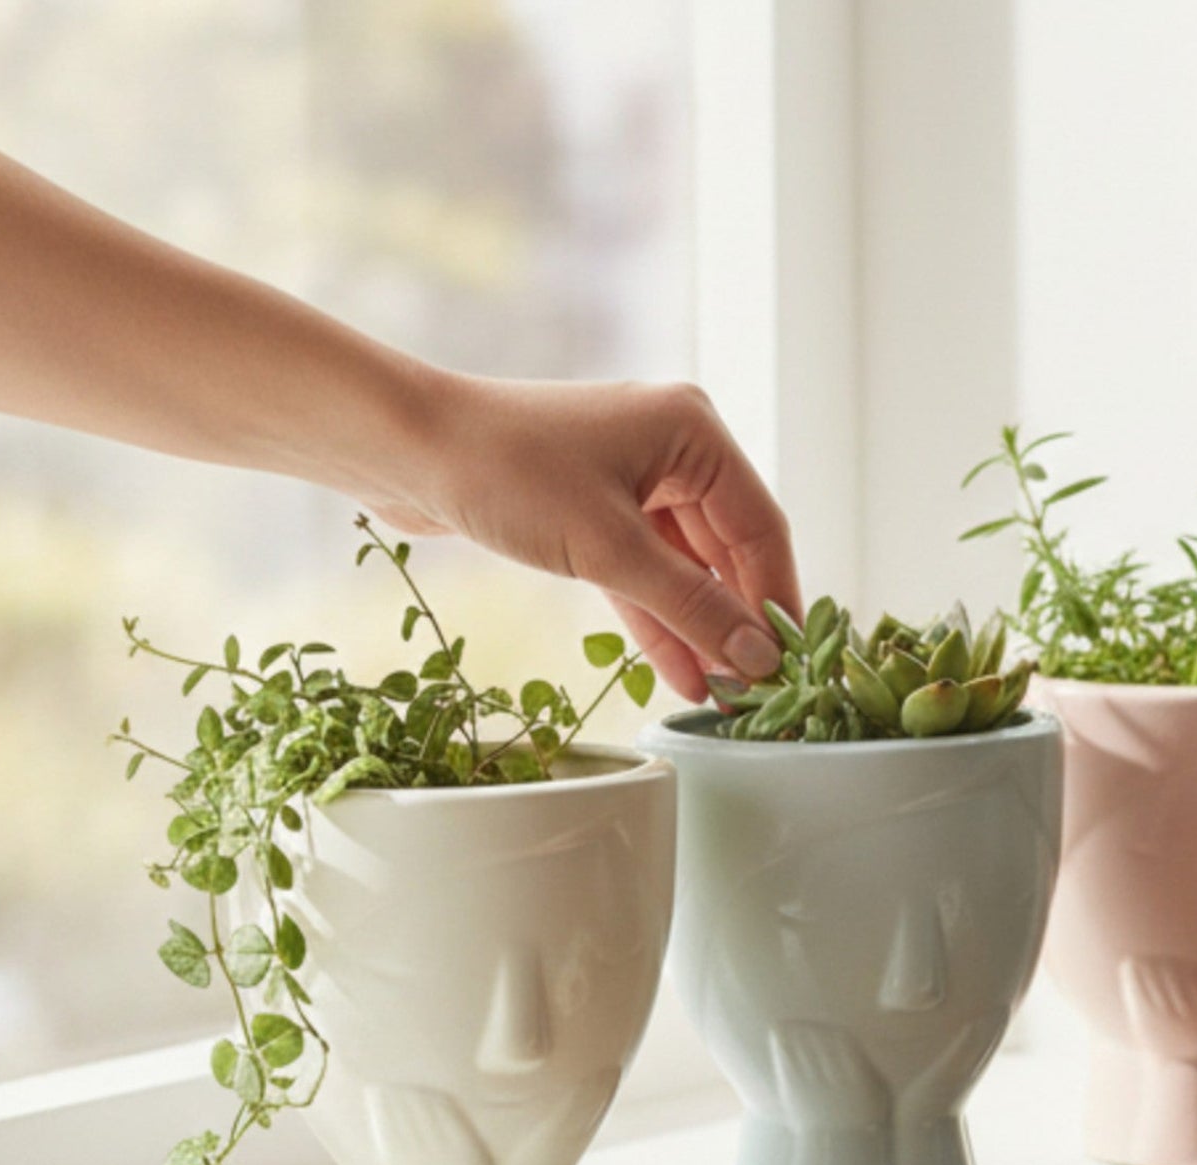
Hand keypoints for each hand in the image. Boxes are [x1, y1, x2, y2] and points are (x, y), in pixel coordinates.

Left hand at [378, 375, 799, 701]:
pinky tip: (683, 675)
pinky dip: (660, 622)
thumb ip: (692, 608)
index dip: (778, 604)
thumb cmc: (506, 472)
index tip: (789, 670)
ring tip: (723, 699)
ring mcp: (633, 482)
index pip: (762, 529)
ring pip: (686, 571)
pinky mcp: (595, 514)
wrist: (406, 449)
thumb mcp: (610, 549)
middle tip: (757, 695)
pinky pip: (645, 576)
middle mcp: (672, 450)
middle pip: (729, 553)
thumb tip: (757, 659)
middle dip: (739, 625)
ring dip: (701, 633)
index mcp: (693, 432)